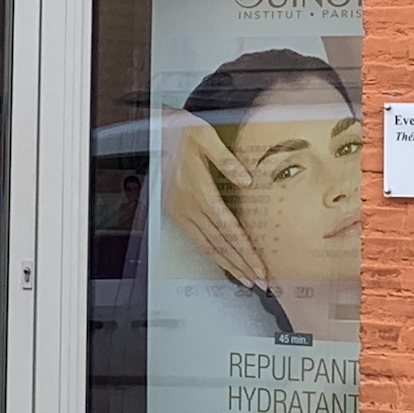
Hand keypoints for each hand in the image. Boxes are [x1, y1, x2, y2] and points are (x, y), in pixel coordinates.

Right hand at [161, 107, 266, 287]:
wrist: (153, 131)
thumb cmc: (180, 131)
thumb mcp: (205, 136)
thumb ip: (226, 160)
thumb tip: (247, 180)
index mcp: (199, 190)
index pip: (228, 229)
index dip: (245, 251)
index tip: (259, 266)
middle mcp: (189, 206)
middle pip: (220, 244)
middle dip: (242, 265)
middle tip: (260, 282)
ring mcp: (181, 211)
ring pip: (208, 246)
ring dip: (228, 265)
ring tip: (246, 279)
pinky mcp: (176, 212)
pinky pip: (196, 239)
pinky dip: (212, 255)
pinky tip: (223, 263)